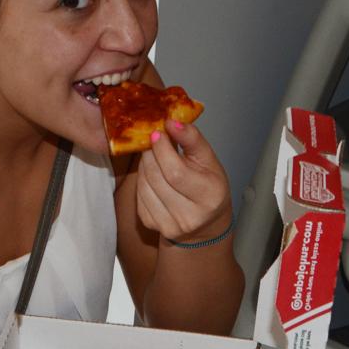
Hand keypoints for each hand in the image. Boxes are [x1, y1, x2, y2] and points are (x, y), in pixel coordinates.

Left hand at [135, 119, 231, 242]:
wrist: (204, 222)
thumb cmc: (208, 186)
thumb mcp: (208, 160)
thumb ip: (192, 139)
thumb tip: (172, 122)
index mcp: (209, 196)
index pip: (176, 171)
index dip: (162, 150)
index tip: (158, 133)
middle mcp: (189, 216)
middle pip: (156, 178)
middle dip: (150, 154)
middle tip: (152, 141)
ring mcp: (169, 225)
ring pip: (144, 185)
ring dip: (144, 165)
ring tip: (152, 156)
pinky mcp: (152, 225)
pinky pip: (138, 196)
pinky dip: (141, 180)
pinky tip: (150, 173)